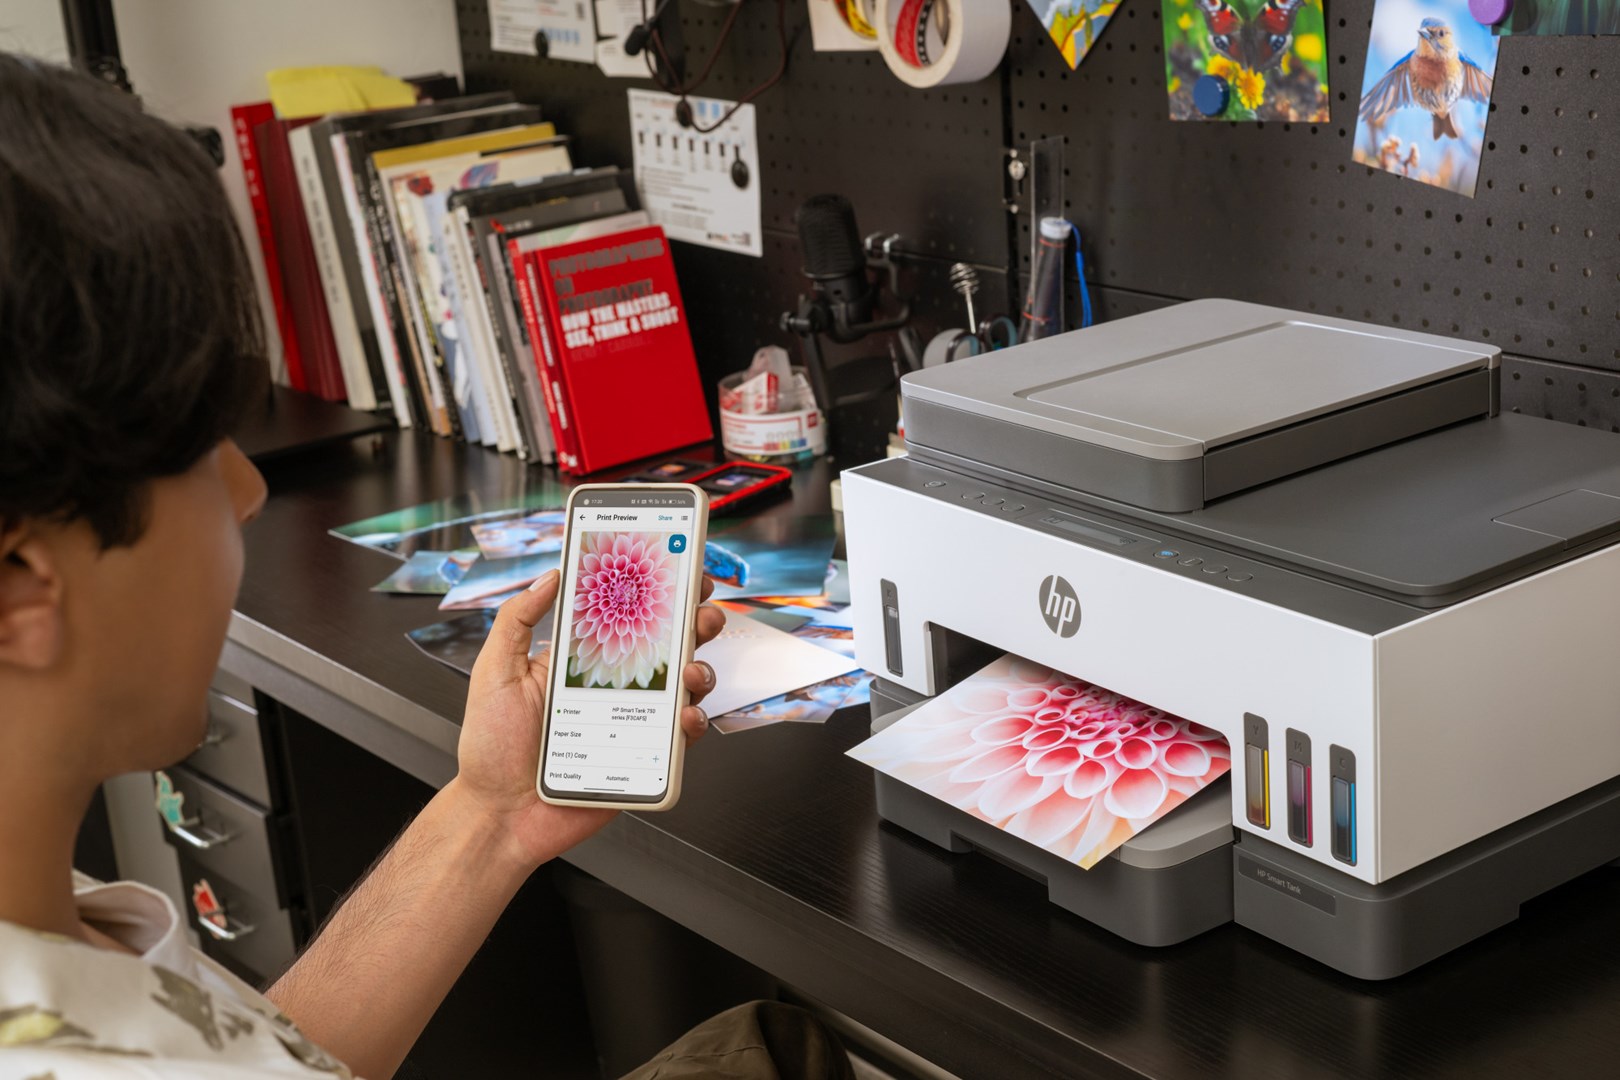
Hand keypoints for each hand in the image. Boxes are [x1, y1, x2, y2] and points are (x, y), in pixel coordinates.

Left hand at [448, 569, 724, 872]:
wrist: (500, 815)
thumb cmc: (492, 750)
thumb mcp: (494, 671)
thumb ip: (517, 619)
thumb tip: (550, 576)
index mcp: (580, 660)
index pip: (624, 615)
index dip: (655, 592)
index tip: (676, 569)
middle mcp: (611, 686)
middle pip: (666, 645)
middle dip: (694, 622)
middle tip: (701, 613)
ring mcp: (631, 720)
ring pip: (683, 686)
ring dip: (700, 669)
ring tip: (691, 670)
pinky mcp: (644, 757)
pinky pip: (680, 736)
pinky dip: (693, 721)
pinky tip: (685, 716)